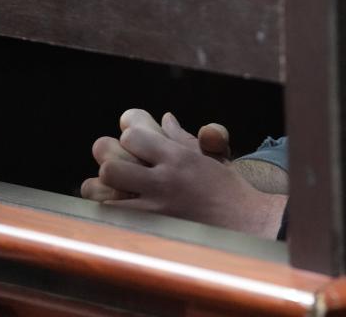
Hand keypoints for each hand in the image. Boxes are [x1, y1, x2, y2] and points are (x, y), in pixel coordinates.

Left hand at [81, 109, 285, 236]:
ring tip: (115, 185)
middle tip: (121, 162)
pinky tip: (117, 206)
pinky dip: (106, 207)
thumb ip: (183, 137)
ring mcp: (154, 205)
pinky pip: (108, 213)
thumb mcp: (212, 156)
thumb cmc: (228, 188)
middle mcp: (164, 179)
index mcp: (179, 156)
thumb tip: (165, 119)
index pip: (131, 134)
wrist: (245, 222)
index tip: (136, 142)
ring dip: (102, 183)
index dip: (129, 135)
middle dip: (109, 155)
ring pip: (100, 185)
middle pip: (109, 157)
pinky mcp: (150, 227)